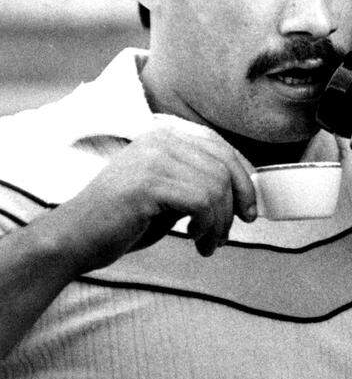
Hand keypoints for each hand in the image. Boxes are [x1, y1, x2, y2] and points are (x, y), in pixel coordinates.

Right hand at [47, 116, 256, 272]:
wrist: (75, 239)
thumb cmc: (123, 221)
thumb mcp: (169, 193)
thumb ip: (199, 183)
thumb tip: (244, 194)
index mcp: (165, 136)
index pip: (222, 150)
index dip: (243, 182)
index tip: (249, 212)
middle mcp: (160, 139)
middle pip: (224, 169)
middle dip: (233, 208)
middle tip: (224, 236)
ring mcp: (152, 158)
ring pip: (216, 188)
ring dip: (218, 224)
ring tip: (206, 243)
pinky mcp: (147, 182)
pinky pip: (201, 201)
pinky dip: (206, 226)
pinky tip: (193, 239)